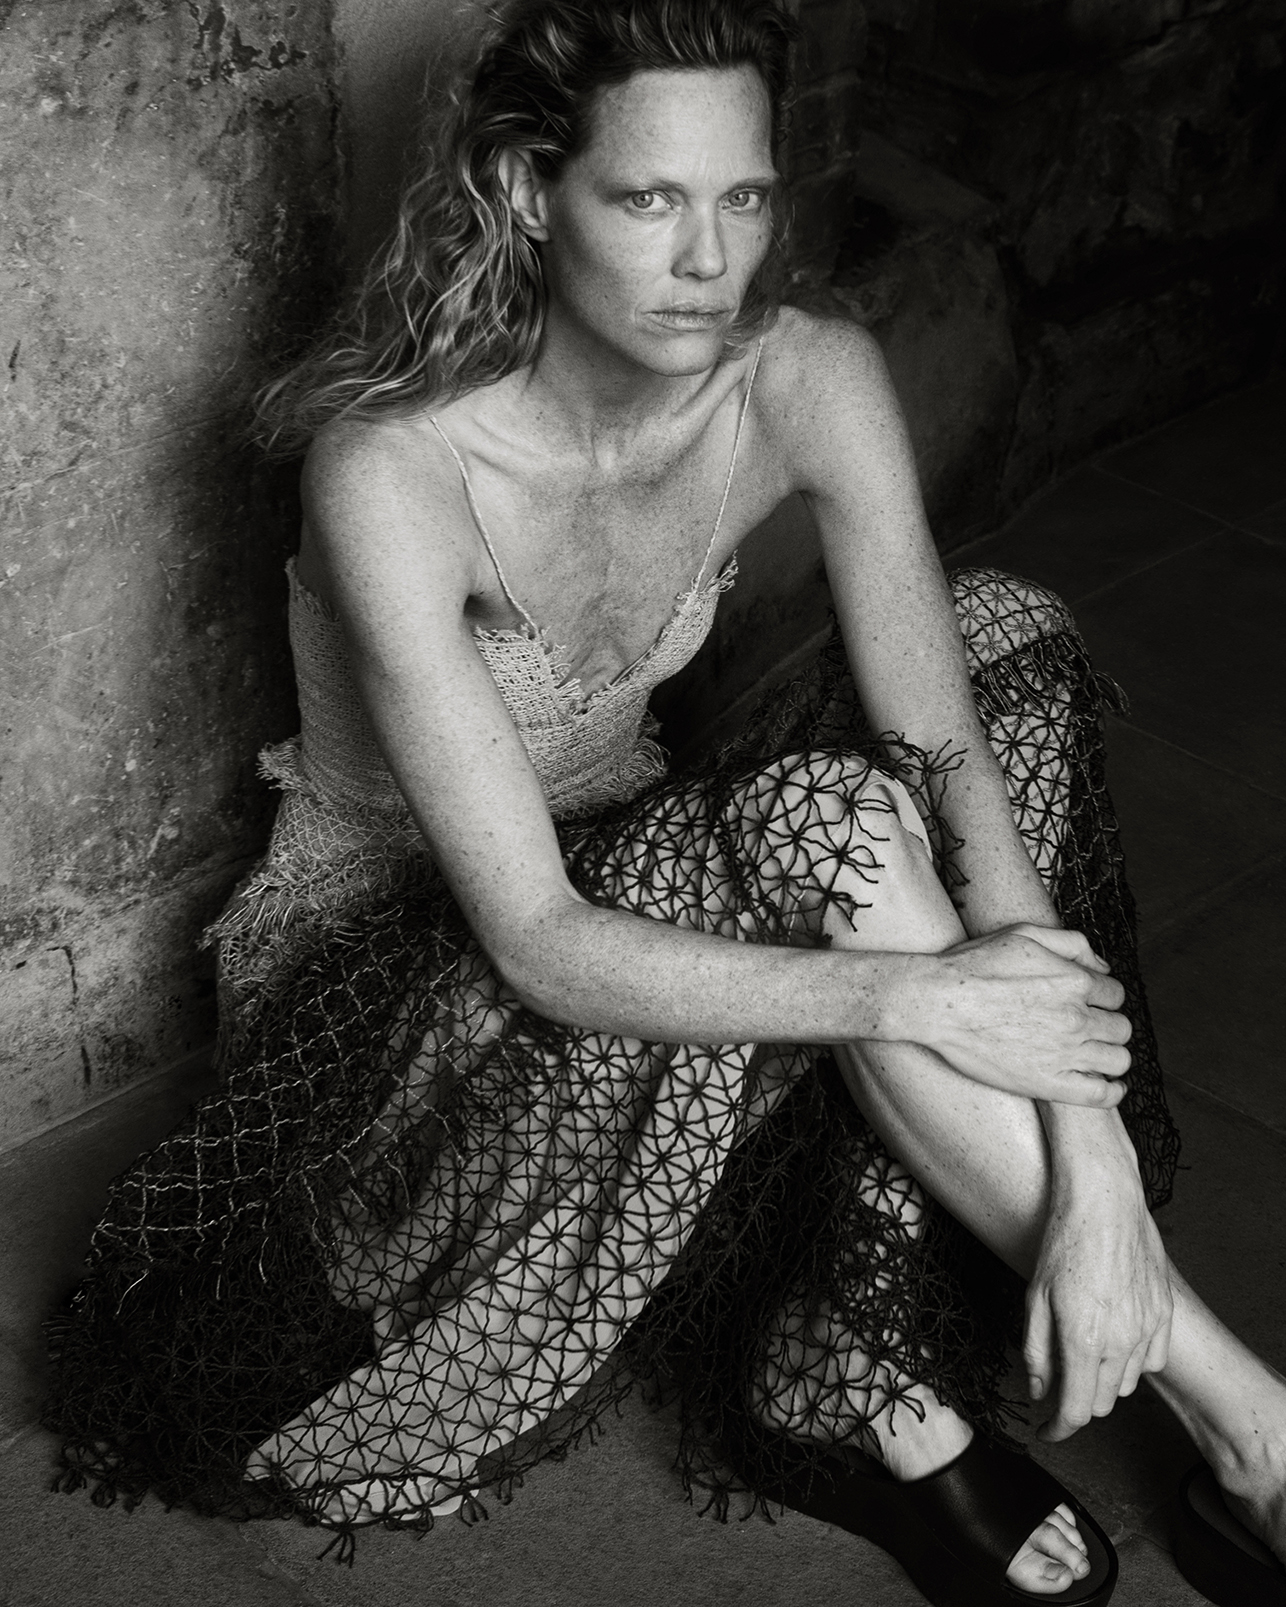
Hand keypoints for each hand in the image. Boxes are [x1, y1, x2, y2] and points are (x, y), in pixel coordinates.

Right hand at [898, 923, 1131, 1105]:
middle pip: (1120, 1028)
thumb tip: (1103, 965)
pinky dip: (1112, 1092)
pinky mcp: (1048, 1083)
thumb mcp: (1025, 934)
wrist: (937, 1002)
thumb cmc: (975, 965)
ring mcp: (1065, 1054)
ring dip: (1111, 1055)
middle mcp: (1077, 1018)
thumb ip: (1072, 943)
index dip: (1102, 998)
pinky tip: (1109, 1085)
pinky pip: (1100, 1095)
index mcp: (1075, 982)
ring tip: (1095, 1053)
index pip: (1115, 994)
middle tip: (1088, 1027)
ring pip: (1117, 1060)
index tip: (1088, 1003)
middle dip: (1108, 1025)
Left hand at [1025, 1133, 1172, 1439]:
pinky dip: (1131, 1362)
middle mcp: (1121, 1341)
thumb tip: (1039, 1391)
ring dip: (1103, 1381)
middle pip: (1102, 1402)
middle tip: (1057, 1384)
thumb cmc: (1063, 1244)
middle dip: (1077, 1401)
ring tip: (1083, 1350)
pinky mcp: (1164, 1315)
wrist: (1104, 1203)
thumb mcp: (1035, 1298)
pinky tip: (1114, 1339)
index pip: (1077, 1411)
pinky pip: (1150, 1360)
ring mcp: (1148, 1329)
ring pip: (1127, 1384)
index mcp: (1083, 1340)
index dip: (1058, 1429)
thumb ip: (1037, 1351)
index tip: (1046, 1432)